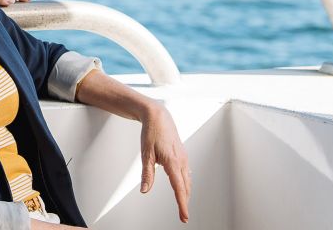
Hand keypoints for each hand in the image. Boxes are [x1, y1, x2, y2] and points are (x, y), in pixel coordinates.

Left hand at [140, 103, 190, 222]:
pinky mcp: (182, 154)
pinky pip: (187, 172)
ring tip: (183, 204)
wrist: (158, 116)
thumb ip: (146, 174)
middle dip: (185, 202)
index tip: (184, 216)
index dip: (182, 204)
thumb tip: (144, 190)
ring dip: (186, 193)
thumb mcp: (145, 153)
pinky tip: (184, 186)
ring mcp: (184, 157)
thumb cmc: (151, 132)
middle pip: (186, 187)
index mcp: (172, 162)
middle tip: (183, 216)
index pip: (179, 188)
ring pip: (188, 180)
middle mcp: (181, 160)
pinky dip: (186, 183)